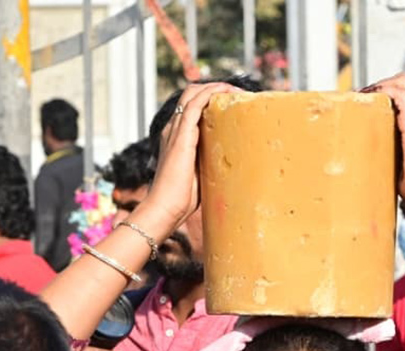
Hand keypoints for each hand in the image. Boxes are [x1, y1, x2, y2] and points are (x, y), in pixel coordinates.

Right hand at [135, 81, 240, 237]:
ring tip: (238, 91)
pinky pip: (195, 105)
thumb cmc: (182, 199)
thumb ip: (210, 162)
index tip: (234, 103)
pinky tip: (227, 93)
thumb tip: (231, 164)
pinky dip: (211, 94)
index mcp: (176, 137)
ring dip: (217, 87)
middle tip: (240, 94)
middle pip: (192, 93)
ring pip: (193, 93)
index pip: (192, 106)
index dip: (212, 98)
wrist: (164, 209)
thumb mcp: (200, 174)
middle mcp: (173, 129)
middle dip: (216, 88)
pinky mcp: (181, 136)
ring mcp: (175, 130)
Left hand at [363, 73, 404, 203]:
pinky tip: (369, 98)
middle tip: (363, 95)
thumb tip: (369, 149)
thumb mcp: (403, 159)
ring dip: (379, 85)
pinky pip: (399, 93)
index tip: (368, 100)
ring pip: (402, 82)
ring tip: (362, 95)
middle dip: (382, 84)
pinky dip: (382, 91)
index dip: (388, 91)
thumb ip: (392, 147)